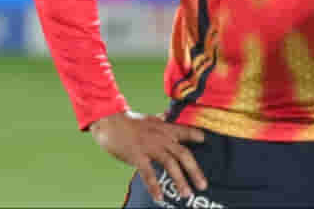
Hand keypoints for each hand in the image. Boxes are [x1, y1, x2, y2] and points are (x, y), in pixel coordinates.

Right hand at [88, 110, 206, 200]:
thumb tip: (166, 115)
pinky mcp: (137, 155)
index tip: (205, 140)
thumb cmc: (126, 121)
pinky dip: (154, 186)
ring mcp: (150, 146)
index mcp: (164, 128)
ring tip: (186, 193)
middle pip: (183, 153)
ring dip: (179, 180)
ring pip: (170, 163)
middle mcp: (161, 137)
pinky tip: (159, 197)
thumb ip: (159, 120)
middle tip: (203, 185)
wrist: (108, 121)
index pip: (184, 131)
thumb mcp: (147, 118)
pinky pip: (148, 173)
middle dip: (194, 170)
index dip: (195, 135)